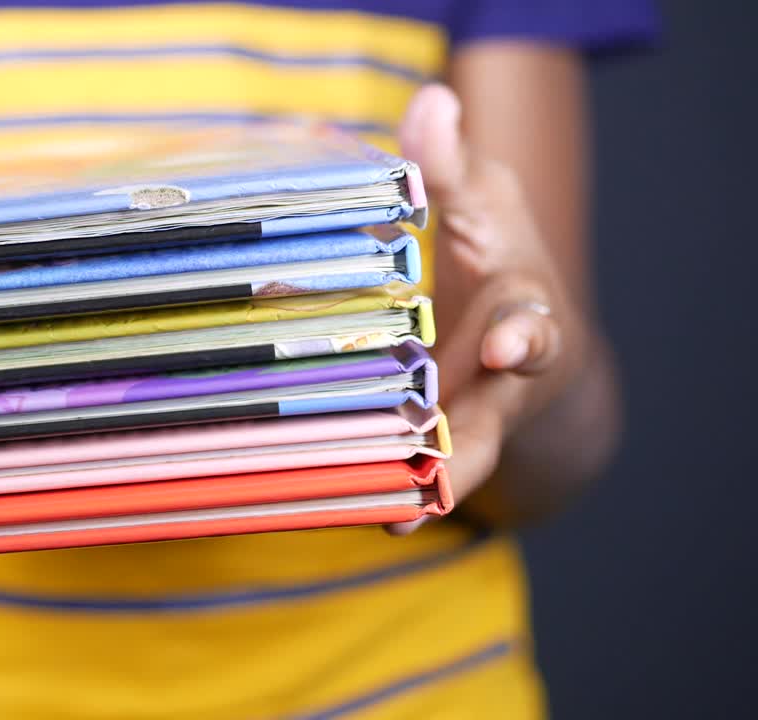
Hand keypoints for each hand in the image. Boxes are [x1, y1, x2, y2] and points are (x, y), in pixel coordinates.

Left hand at [386, 85, 586, 533]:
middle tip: (447, 477)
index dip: (523, 337)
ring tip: (399, 513)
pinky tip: (366, 513)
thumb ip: (454, 168)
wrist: (516, 341)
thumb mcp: (486, 205)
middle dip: (471, 446)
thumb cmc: (501, 263)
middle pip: (492, 421)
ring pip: (452, 461)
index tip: (509, 346)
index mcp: (521, 314)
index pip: (531, 329)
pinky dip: (395, 493)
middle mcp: (502, 381)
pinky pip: (416, 473)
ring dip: (426, 485)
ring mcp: (469, 419)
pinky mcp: (434, 442)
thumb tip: (430, 101)